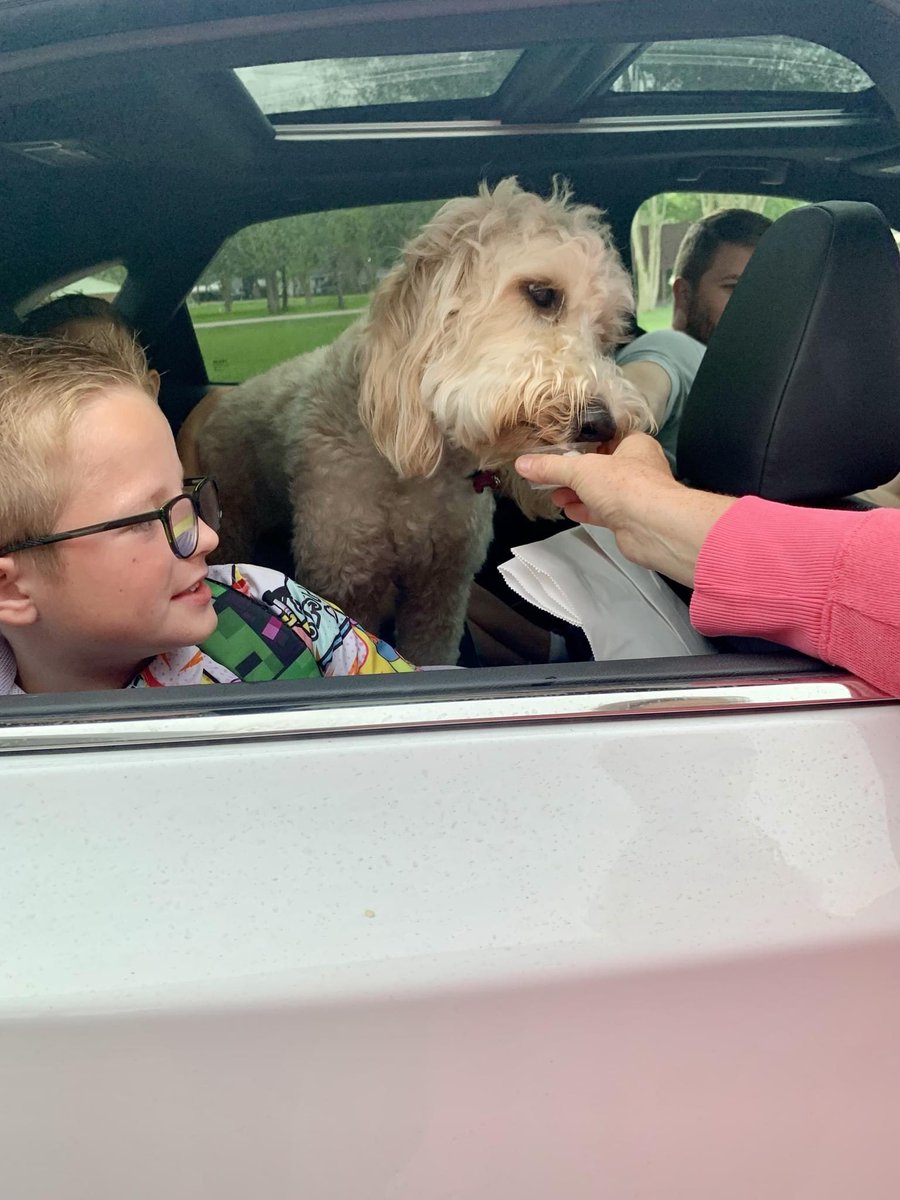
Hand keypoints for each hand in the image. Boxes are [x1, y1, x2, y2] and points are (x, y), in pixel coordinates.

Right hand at [515, 433, 735, 585]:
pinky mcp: (629, 518)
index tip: (558, 448)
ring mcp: (634, 494)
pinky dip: (585, 510)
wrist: (652, 526)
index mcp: (634, 444)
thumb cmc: (627, 486)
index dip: (581, 443)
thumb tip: (524, 464)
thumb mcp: (581, 469)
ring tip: (554, 493)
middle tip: (550, 475)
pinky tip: (567, 509)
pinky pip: (603, 511)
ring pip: (600, 490)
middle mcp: (637, 467)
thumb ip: (551, 467)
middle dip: (574, 473)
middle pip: (600, 466)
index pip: (604, 438)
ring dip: (577, 493)